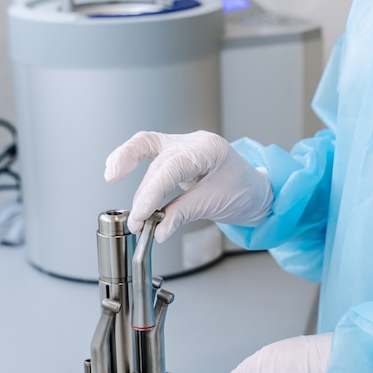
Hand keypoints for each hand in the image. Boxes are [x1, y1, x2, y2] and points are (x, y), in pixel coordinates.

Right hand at [104, 130, 272, 241]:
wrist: (256, 190)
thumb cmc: (244, 191)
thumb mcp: (215, 204)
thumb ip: (182, 214)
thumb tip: (158, 230)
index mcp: (209, 149)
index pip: (172, 167)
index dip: (152, 192)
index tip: (141, 215)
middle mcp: (193, 141)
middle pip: (157, 161)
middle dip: (144, 193)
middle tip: (136, 222)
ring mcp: (183, 145)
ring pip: (147, 152)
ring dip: (140, 188)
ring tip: (137, 217)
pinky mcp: (175, 154)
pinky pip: (147, 152)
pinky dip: (131, 163)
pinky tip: (116, 172)